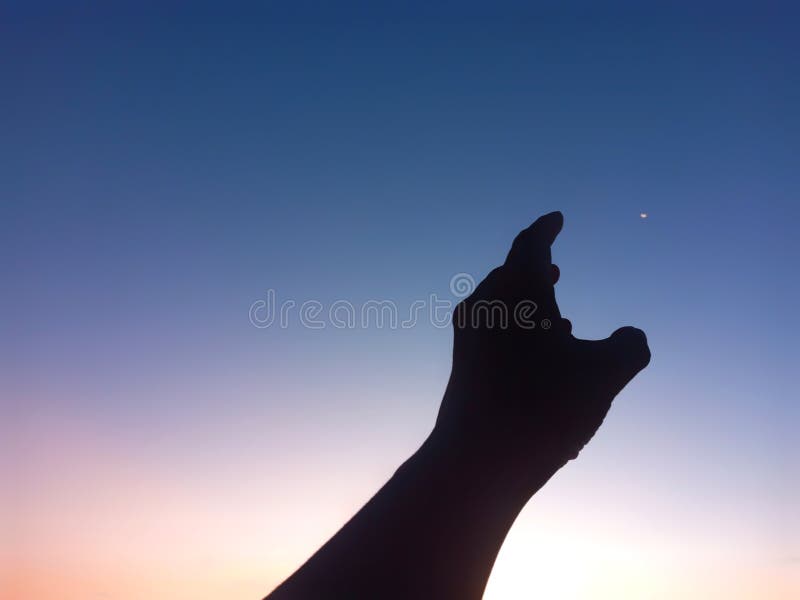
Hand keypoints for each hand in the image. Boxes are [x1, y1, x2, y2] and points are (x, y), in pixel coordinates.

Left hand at [434, 211, 650, 488]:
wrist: (477, 459)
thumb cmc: (542, 407)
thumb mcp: (604, 375)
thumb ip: (630, 347)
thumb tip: (632, 336)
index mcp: (517, 291)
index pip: (531, 245)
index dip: (546, 230)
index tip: (556, 219)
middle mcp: (485, 306)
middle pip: (511, 275)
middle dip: (537, 271)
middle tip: (556, 269)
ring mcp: (468, 336)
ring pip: (502, 307)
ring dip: (532, 307)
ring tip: (560, 322)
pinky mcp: (462, 365)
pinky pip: (495, 336)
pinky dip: (521, 336)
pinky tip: (543, 364)